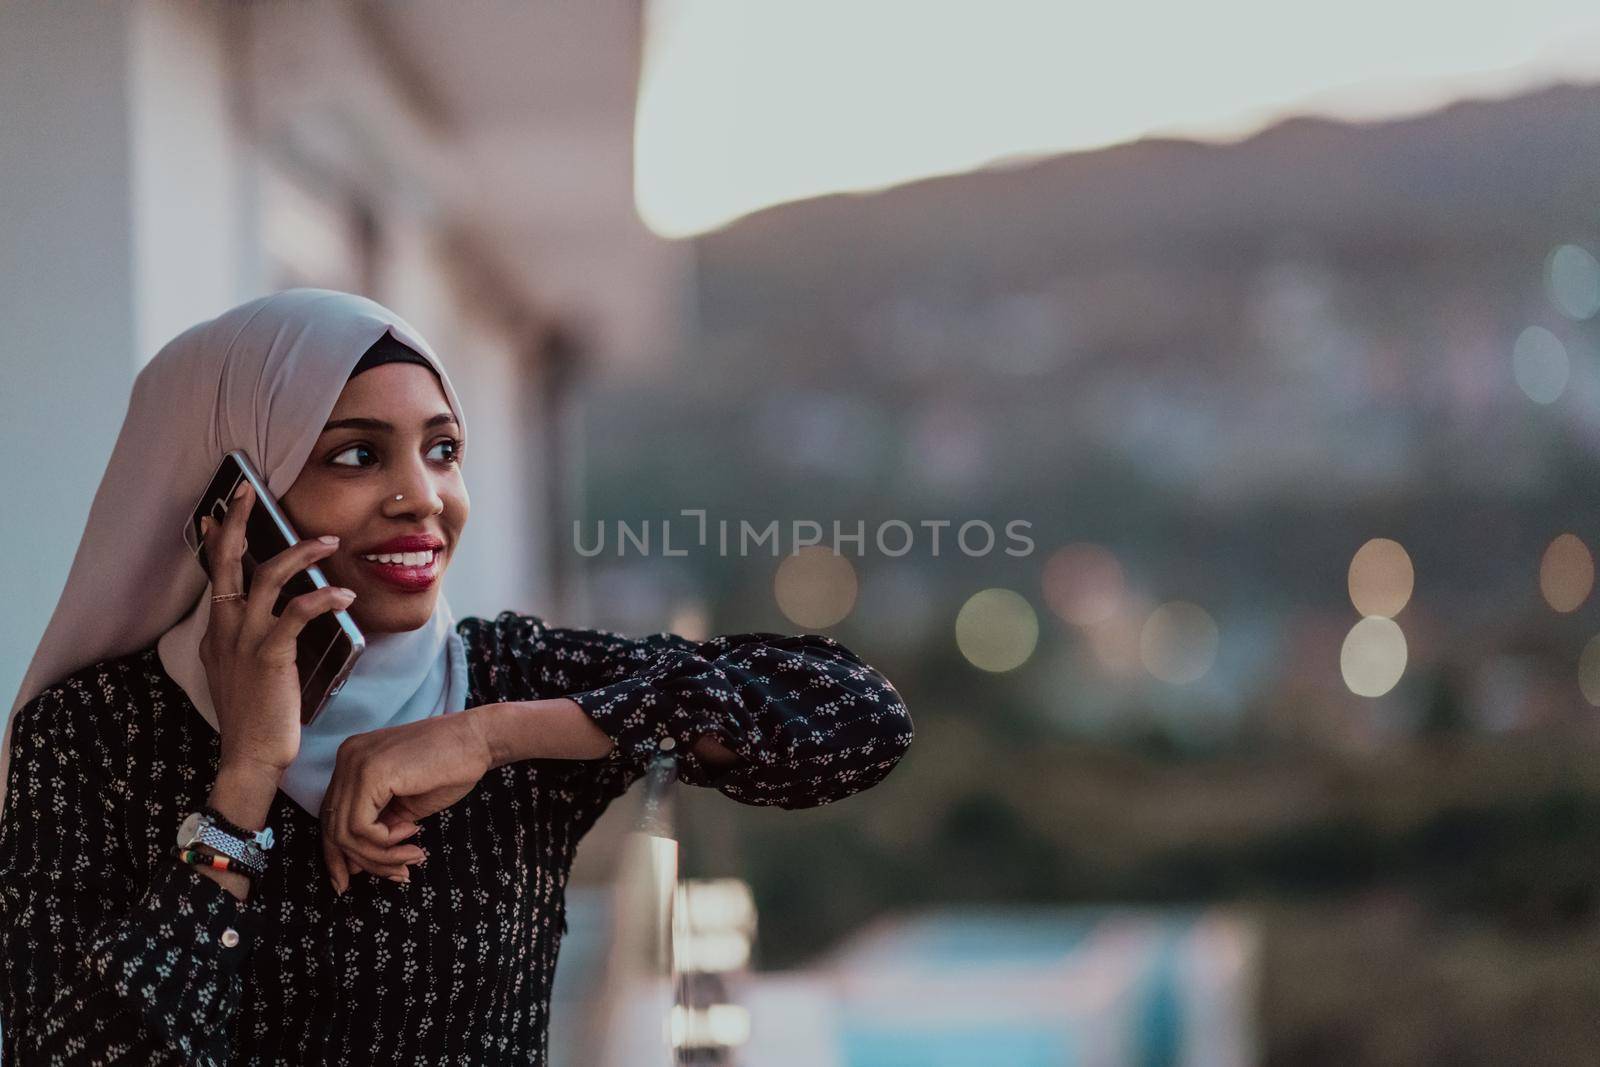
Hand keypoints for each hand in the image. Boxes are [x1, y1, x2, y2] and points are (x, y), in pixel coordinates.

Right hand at [199, 480, 355, 779]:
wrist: (250, 758)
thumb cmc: (256, 718)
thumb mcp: (242, 673)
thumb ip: (248, 643)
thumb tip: (268, 622)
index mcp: (218, 632)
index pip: (216, 575)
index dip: (219, 541)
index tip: (221, 512)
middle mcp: (226, 630)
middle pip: (228, 562)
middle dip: (239, 523)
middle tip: (250, 491)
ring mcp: (245, 641)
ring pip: (267, 578)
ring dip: (301, 554)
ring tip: (331, 542)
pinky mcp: (270, 656)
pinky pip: (295, 614)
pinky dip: (322, 599)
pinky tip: (345, 595)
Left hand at [319, 710, 493, 892]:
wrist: (478, 740)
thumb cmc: (451, 768)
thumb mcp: (405, 806)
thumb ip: (378, 828)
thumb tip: (354, 866)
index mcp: (352, 762)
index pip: (330, 816)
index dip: (338, 855)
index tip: (350, 880)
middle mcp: (347, 758)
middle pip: (333, 828)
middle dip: (364, 861)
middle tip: (398, 873)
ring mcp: (355, 763)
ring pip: (345, 833)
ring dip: (380, 856)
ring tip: (412, 855)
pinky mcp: (370, 772)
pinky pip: (361, 826)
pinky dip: (385, 841)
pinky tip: (411, 832)